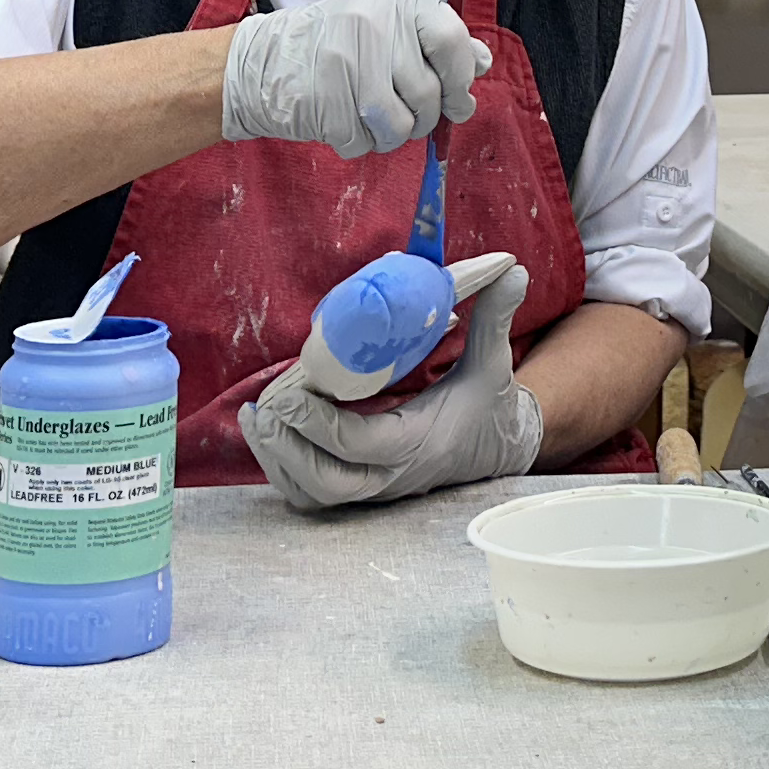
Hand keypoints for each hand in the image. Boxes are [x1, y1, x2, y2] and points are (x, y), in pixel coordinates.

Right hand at [217, 0, 488, 156]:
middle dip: (424, 118)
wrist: (266, 61)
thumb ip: (437, 44)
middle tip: (406, 115)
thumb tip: (483, 62)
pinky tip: (346, 125)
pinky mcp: (324, 99)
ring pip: (401, 125)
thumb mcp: (391, 28)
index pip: (451, 40)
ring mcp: (346, 61)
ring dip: (393, 137)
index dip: (460, 79)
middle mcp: (373, 24)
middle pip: (428, 93)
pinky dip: (361, 145)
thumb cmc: (338, 46)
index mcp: (397, 0)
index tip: (457, 100)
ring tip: (375, 122)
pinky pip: (364, 143)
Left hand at [242, 258, 542, 508]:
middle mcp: (394, 475)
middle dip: (288, 448)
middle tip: (264, 408)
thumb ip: (495, 317)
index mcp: (420, 442)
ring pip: (314, 495)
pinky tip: (269, 436)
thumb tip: (513, 271)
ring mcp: (376, 488)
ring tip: (255, 418)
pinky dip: (286, 472)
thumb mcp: (495, 360)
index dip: (320, 423)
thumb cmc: (490, 401)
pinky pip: (314, 496)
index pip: (360, 444)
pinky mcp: (364, 491)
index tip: (291, 392)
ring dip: (279, 462)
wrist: (500, 446)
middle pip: (327, 482)